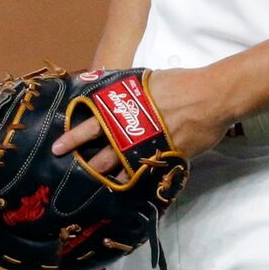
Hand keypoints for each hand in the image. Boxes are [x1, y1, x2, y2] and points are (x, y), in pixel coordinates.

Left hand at [51, 66, 230, 173]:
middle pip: (104, 154)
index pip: (92, 125)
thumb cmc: (179, 84)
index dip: (74, 137)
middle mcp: (134, 132)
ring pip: (123, 168)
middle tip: (71, 174)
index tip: (58, 148)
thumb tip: (111, 91)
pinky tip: (128, 187)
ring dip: (109, 177)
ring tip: (96, 185)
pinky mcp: (167, 158)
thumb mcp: (146, 81)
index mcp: (125, 110)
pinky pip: (148, 172)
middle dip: (87, 165)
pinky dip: (138, 180)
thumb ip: (127, 91)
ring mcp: (150, 147)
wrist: (211, 96)